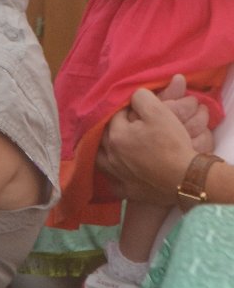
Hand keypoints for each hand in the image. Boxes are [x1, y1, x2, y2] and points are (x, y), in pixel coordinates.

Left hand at [100, 78, 214, 204]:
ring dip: (105, 151)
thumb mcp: (159, 112)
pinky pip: (112, 183)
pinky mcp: (126, 191)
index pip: (115, 115)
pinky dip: (113, 176)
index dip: (126, 110)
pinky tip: (118, 172)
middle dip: (112, 128)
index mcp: (116, 135)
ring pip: (101, 160)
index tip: (137, 110)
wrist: (186, 178)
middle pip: (104, 137)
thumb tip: (134, 96)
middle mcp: (110, 156)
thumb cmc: (172, 144)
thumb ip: (142, 98)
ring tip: (113, 146)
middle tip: (125, 124)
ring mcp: (116, 176)